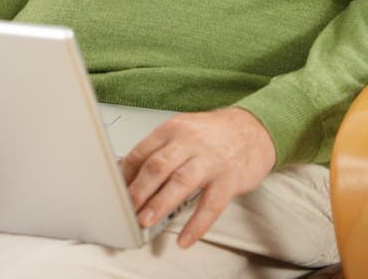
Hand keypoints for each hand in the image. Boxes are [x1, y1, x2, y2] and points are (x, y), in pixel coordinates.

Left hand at [119, 107, 275, 247]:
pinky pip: (212, 204)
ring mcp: (211, 160)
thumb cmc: (212, 134)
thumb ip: (157, 150)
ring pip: (181, 181)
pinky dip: (197, 224)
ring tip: (146, 220)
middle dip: (139, 190)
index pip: (142, 152)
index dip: (126, 175)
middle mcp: (191, 141)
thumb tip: (124, 171)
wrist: (252, 129)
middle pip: (159, 165)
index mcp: (174, 129)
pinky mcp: (230, 178)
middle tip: (126, 209)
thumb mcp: (182, 131)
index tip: (115, 193)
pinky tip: (185, 238)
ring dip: (160, 203)